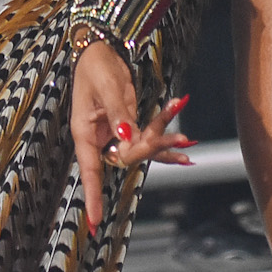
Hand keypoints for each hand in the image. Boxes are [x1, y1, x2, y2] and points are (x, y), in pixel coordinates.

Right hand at [68, 41, 193, 229]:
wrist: (100, 48)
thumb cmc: (97, 66)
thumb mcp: (108, 88)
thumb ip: (118, 114)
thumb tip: (127, 137)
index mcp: (85, 132)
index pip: (89, 170)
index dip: (92, 196)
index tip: (94, 223)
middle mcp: (99, 137)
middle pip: (126, 157)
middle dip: (152, 149)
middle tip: (179, 139)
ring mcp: (113, 132)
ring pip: (140, 148)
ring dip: (163, 144)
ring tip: (186, 141)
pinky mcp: (126, 125)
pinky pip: (146, 138)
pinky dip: (164, 141)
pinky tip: (184, 145)